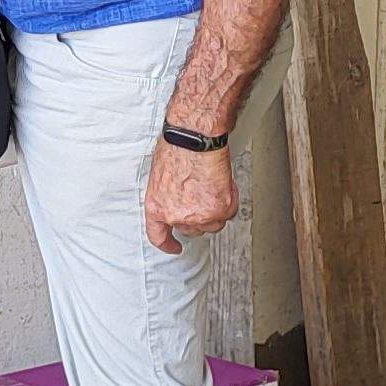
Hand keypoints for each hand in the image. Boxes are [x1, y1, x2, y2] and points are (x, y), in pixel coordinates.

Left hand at [144, 140, 237, 255]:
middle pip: (191, 229)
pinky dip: (229, 200)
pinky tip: (222, 184)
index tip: (174, 247)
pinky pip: (229, 213)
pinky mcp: (221, 209)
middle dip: (197, 216)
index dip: (167, 245)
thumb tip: (177, 197)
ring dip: (214, 209)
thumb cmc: (177, 147)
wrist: (195, 138)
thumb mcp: (160, 175)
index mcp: (157, 207)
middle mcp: (177, 216)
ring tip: (211, 187)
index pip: (158, 236)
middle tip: (200, 197)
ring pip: (213, 224)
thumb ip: (167, 195)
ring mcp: (200, 215)